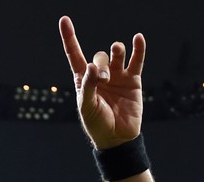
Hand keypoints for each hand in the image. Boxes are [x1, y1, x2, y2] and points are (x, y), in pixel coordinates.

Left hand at [59, 17, 145, 149]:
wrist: (117, 138)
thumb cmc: (97, 124)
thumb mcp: (86, 107)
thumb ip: (88, 86)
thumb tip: (92, 66)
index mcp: (83, 80)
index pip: (74, 54)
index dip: (70, 37)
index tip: (65, 20)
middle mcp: (100, 75)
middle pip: (99, 56)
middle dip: (101, 64)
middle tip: (104, 79)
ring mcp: (117, 76)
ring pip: (116, 54)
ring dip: (116, 52)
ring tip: (117, 57)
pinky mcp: (133, 80)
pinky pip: (136, 60)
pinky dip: (138, 48)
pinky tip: (138, 38)